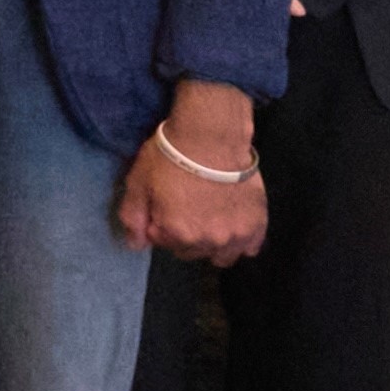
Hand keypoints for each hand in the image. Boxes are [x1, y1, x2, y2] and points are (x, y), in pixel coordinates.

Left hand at [119, 118, 270, 261]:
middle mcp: (208, 242)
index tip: (163, 205)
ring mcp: (236, 235)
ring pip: (222, 255)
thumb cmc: (170, 157)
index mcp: (177, 234)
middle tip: (186, 208)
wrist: (212, 135)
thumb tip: (136, 246)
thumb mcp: (138, 183)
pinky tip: (232, 222)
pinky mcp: (257, 225)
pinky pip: (250, 247)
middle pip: (191, 251)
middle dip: (185, 235)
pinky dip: (241, 241)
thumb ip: (132, 218)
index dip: (159, 223)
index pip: (162, 243)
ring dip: (213, 244)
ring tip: (210, 219)